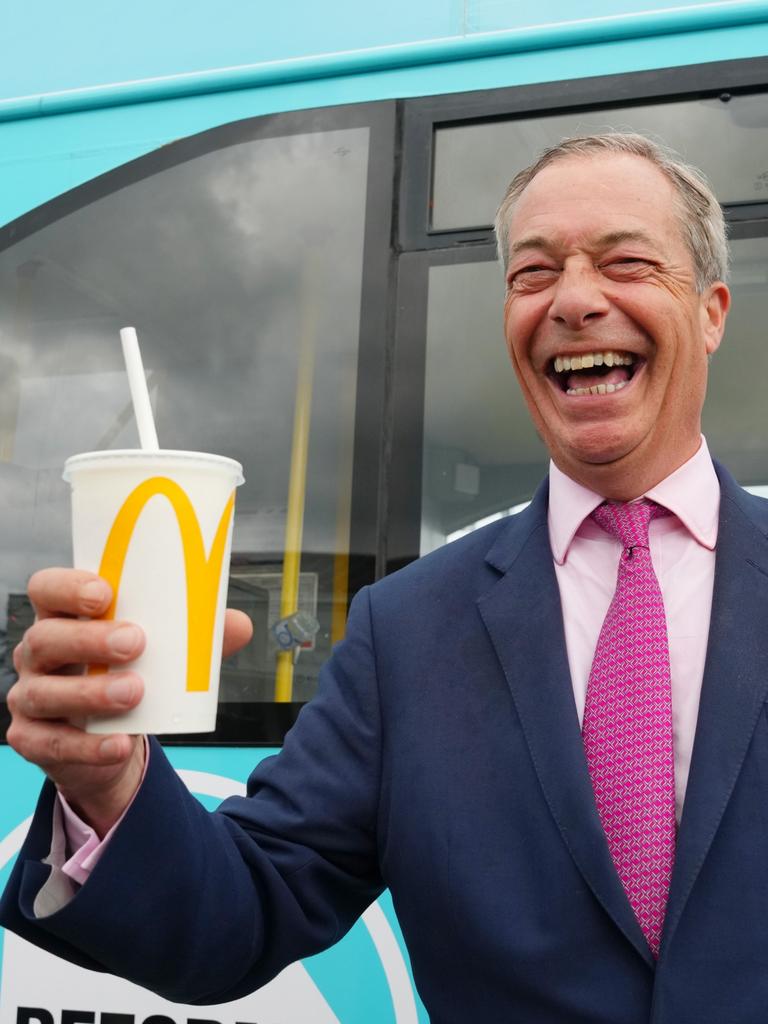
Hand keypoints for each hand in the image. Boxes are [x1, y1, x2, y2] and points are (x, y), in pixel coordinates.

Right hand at [6, 568, 252, 835]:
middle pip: (45, 637)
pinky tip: (121, 744)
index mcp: (64, 616)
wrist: (112, 742)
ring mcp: (30, 696)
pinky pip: (52, 742)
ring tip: (134, 693)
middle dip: (88, 639)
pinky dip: (88, 745)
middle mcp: (38, 652)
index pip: (47, 589)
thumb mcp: (164, 653)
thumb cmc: (132, 675)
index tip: (104, 593)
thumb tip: (239, 626)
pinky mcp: (31, 738)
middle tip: (136, 643)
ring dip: (89, 692)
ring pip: (44, 691)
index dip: (68, 587)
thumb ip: (198, 636)